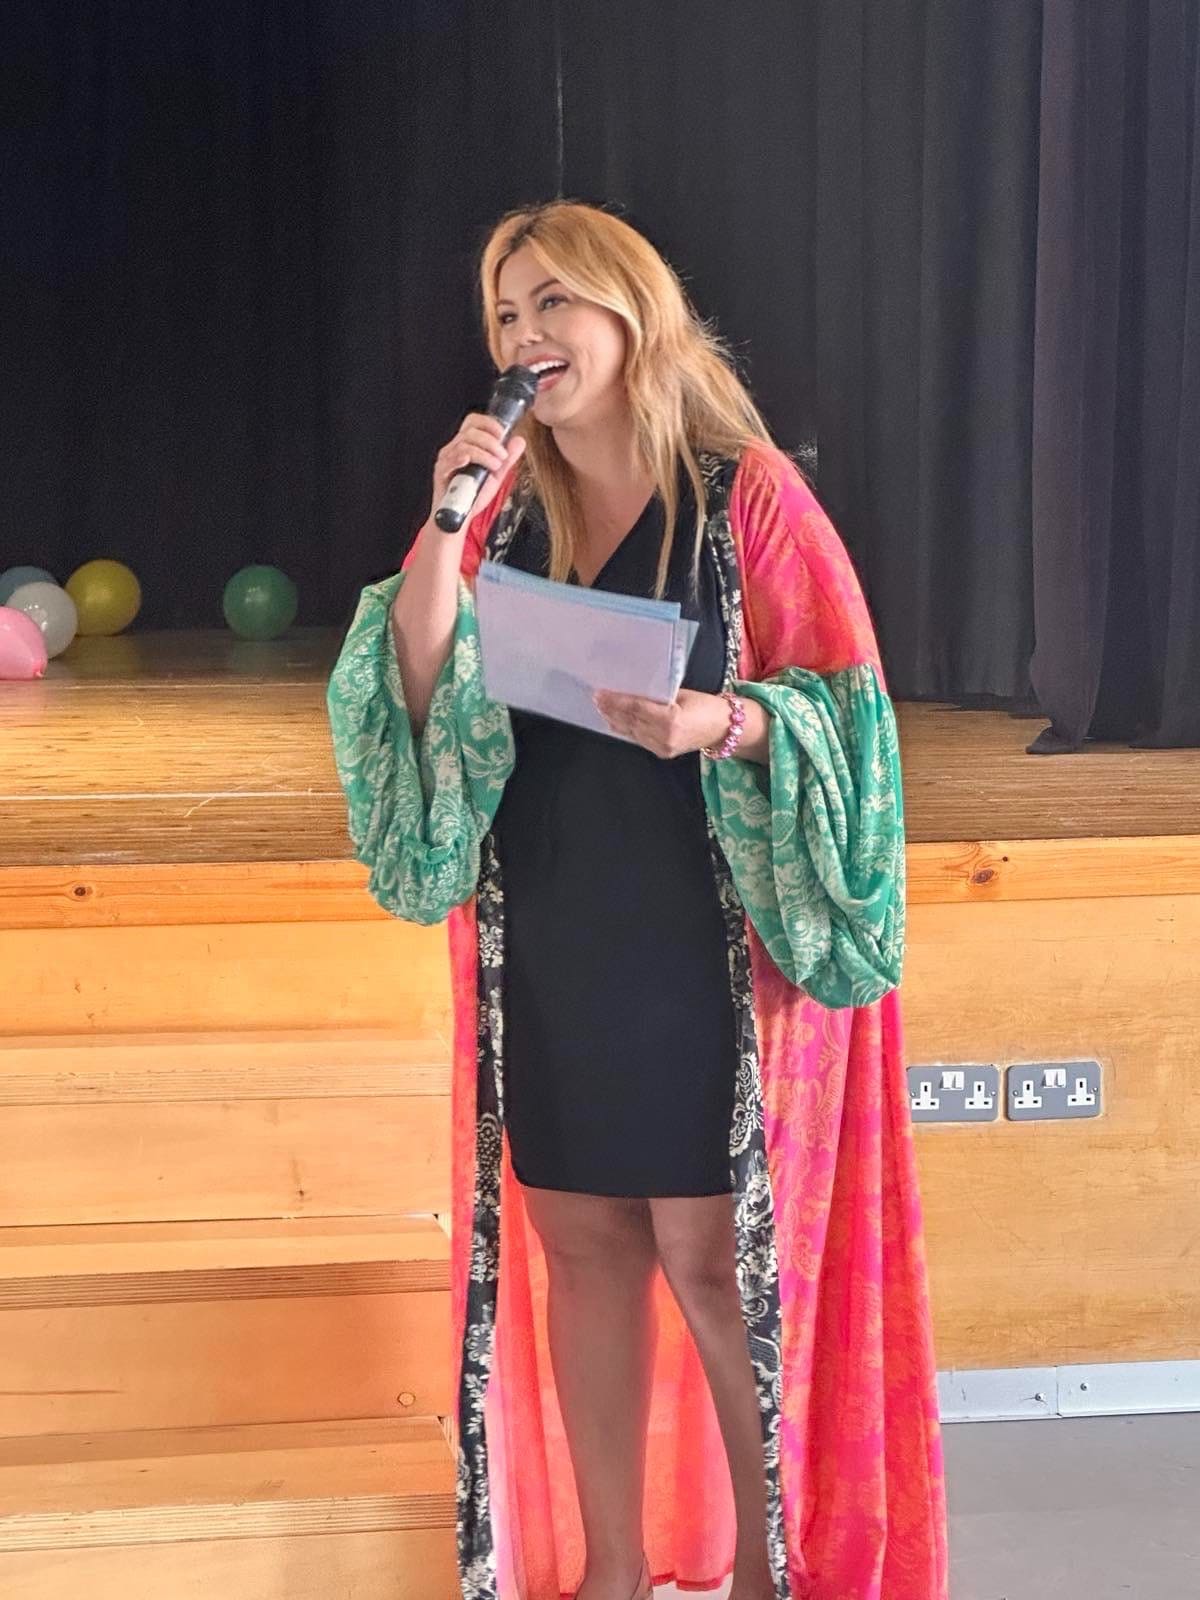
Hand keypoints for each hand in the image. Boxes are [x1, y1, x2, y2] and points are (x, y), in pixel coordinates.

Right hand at [428, 413, 525, 531]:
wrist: (460, 518)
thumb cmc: (473, 496)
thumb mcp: (496, 476)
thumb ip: (507, 459)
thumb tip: (519, 441)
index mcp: (466, 445)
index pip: (474, 422)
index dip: (488, 423)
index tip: (503, 433)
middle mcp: (454, 449)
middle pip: (470, 431)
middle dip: (491, 442)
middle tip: (502, 457)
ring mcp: (446, 460)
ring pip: (464, 445)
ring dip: (484, 454)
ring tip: (495, 467)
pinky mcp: (441, 472)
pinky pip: (450, 459)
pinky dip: (461, 458)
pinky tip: (470, 462)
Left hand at [592, 688, 733, 758]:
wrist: (724, 729)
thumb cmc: (707, 706)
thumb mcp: (683, 694)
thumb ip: (658, 695)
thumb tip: (634, 689)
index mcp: (671, 720)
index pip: (636, 708)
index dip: (617, 701)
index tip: (601, 693)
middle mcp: (665, 737)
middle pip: (631, 721)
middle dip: (611, 709)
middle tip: (596, 698)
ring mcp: (663, 748)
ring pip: (632, 732)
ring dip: (615, 719)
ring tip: (602, 708)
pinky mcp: (662, 753)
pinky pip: (639, 739)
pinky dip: (626, 729)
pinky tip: (616, 721)